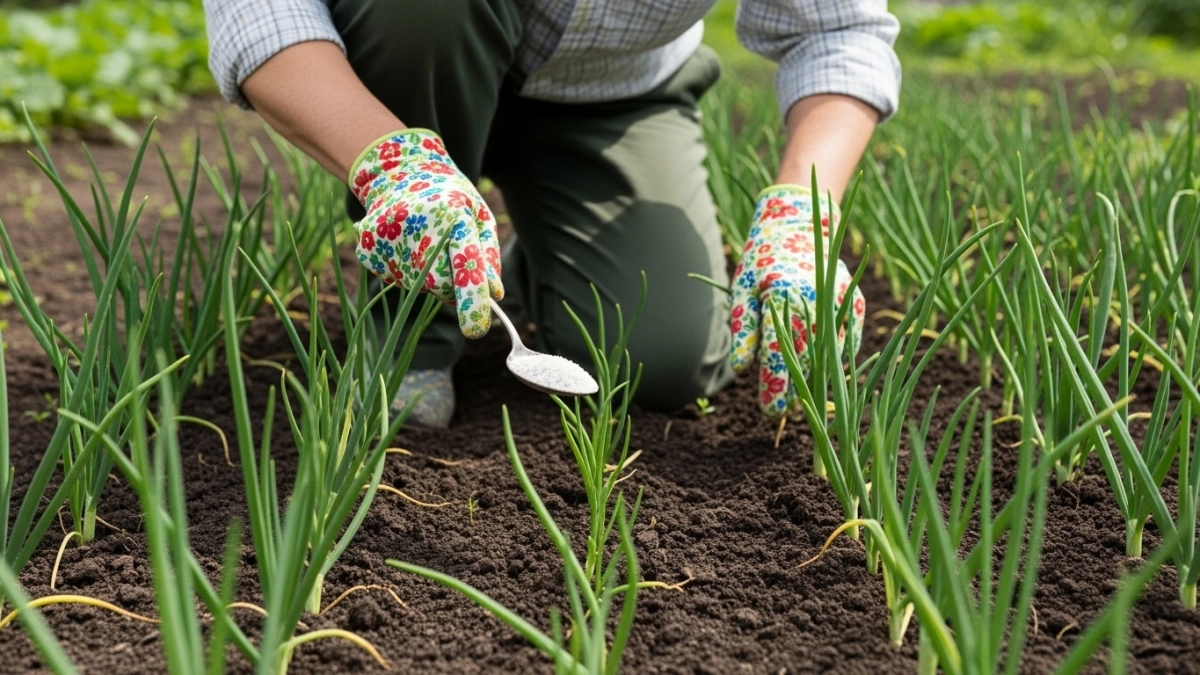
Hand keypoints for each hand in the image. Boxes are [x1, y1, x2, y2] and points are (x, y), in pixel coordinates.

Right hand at [350, 129, 501, 337]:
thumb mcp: (478, 215)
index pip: (465, 266)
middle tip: (449, 258)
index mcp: (453, 215)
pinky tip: (405, 243)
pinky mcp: (368, 250)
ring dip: (428, 275)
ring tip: (424, 240)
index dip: (471, 300)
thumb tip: (495, 295)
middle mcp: (417, 227)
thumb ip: (487, 256)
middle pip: (441, 286)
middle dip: (451, 286)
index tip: (477, 330)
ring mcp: (387, 239)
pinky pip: (397, 279)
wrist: (397, 171)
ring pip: (418, 286)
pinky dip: (406, 270)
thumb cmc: (449, 196)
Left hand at [728, 185, 865, 416]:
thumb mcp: (742, 289)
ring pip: (829, 357)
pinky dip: (835, 358)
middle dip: (794, 391)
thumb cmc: (763, 258)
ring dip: (815, 377)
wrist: (800, 222)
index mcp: (783, 299)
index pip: (778, 357)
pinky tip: (819, 366)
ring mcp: (842, 303)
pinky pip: (848, 343)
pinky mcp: (858, 304)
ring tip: (797, 393)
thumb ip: (743, 328)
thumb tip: (742, 368)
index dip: (774, 388)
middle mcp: (816, 303)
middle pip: (806, 363)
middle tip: (779, 410)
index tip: (768, 410)